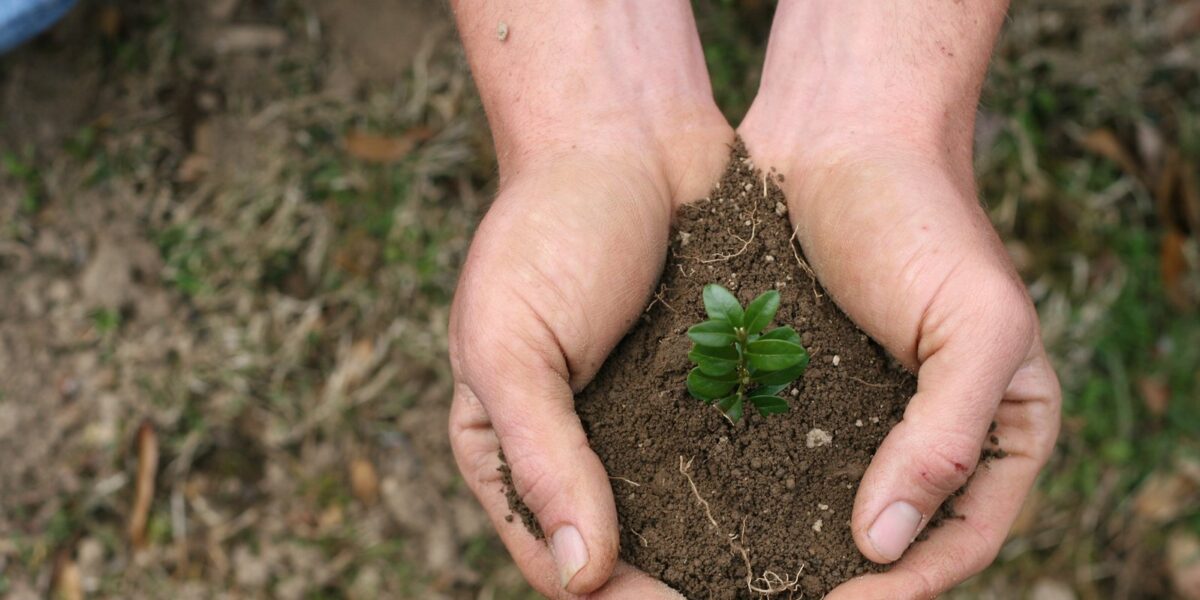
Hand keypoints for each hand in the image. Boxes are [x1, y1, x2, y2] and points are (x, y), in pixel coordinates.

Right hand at [447, 3, 731, 594]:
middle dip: (682, 590)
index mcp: (511, 451)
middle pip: (626, 556)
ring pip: (685, 521)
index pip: (558, 560)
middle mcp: (578, 452)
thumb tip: (579, 576)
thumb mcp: (510, 344)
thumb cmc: (544, 229)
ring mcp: (643, 425)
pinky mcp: (703, 392)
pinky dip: (762, 495)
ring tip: (790, 582)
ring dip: (730, 559)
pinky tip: (811, 518)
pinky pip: (732, 460)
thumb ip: (539, 456)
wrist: (624, 136)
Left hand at [741, 58, 1060, 599]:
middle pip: (900, 538)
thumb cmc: (920, 216)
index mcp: (1001, 425)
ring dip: (796, 551)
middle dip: (851, 581)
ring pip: (836, 508)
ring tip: (741, 582)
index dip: (911, 584)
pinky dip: (758, 496)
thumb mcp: (971, 324)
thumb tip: (888, 544)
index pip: (964, 537)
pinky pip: (784, 459)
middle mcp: (933, 430)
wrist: (840, 136)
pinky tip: (712, 520)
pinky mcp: (803, 388)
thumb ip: (948, 436)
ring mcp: (864, 411)